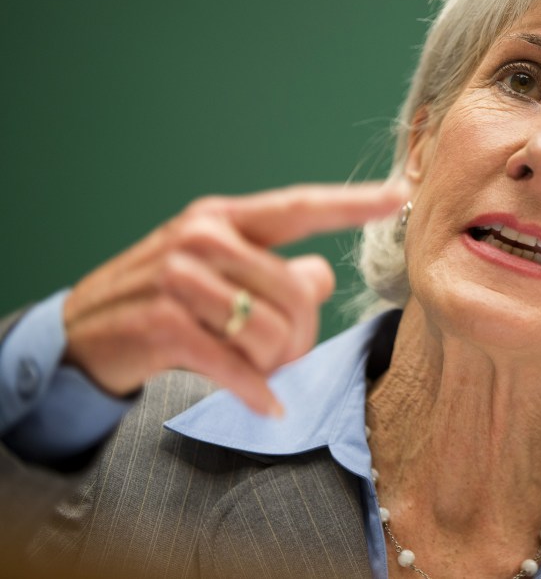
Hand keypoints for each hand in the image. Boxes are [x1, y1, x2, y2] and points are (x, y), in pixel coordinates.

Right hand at [62, 182, 405, 415]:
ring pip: (271, 332)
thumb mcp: (217, 272)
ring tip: (253, 369)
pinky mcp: (163, 323)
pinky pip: (237, 366)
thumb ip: (276, 271)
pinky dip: (257, 392)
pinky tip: (268, 406)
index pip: (298, 207)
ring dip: (273, 365)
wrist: (81, 333)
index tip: (399, 194)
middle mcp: (202, 237)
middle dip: (300, 338)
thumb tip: (325, 273)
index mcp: (223, 218)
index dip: (351, 205)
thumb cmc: (163, 298)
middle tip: (281, 357)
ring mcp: (179, 277)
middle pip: (296, 294)